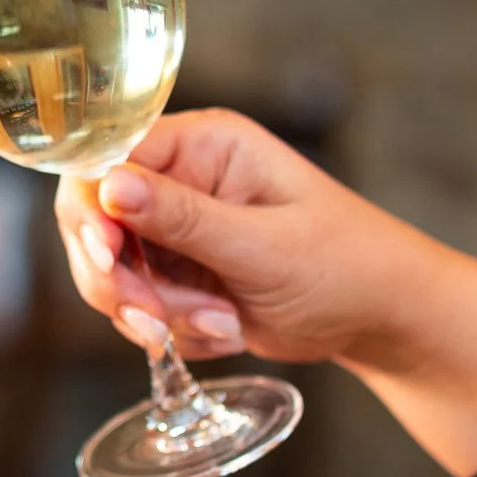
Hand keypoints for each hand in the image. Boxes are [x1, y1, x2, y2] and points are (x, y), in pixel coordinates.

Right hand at [52, 109, 476, 476]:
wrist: (382, 318)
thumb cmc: (346, 265)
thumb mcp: (263, 244)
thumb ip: (183, 218)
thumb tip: (109, 184)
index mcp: (204, 145)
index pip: (108, 160)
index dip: (93, 212)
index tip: (107, 258)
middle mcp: (181, 179)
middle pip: (96, 223)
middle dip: (122, 281)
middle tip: (156, 322)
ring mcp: (177, 230)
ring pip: (113, 274)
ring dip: (157, 314)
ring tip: (222, 324)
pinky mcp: (180, 276)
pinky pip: (140, 307)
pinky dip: (175, 332)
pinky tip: (227, 331)